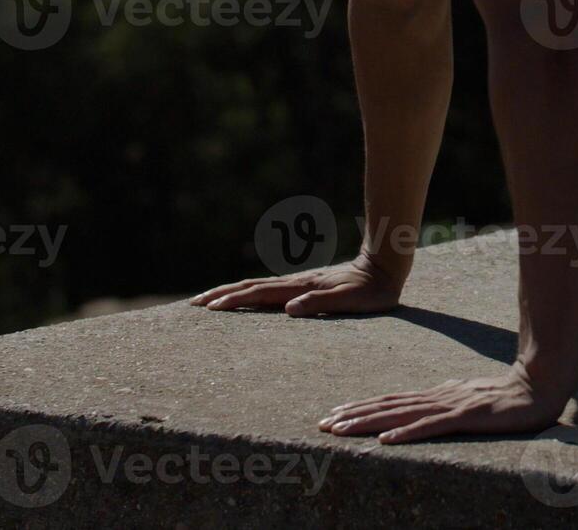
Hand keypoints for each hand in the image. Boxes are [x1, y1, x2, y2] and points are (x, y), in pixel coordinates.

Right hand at [190, 252, 404, 316]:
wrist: (383, 267)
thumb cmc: (370, 291)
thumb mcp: (350, 301)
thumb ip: (321, 303)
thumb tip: (289, 309)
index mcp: (301, 288)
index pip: (260, 294)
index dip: (234, 301)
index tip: (210, 308)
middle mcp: (295, 284)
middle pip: (250, 287)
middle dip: (221, 295)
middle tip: (194, 304)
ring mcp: (298, 283)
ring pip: (257, 286)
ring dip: (231, 292)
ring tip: (208, 300)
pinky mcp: (303, 286)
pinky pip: (268, 289)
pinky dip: (249, 293)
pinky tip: (244, 298)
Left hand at [318, 362, 568, 443]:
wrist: (541, 385)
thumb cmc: (508, 395)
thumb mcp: (470, 400)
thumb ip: (446, 406)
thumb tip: (422, 412)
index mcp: (437, 395)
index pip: (391, 401)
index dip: (361, 407)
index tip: (334, 414)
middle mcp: (438, 397)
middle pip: (387, 407)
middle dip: (353, 415)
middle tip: (323, 424)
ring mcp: (451, 406)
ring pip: (401, 415)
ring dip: (368, 423)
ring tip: (341, 430)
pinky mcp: (467, 417)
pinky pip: (431, 427)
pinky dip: (406, 434)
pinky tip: (386, 441)